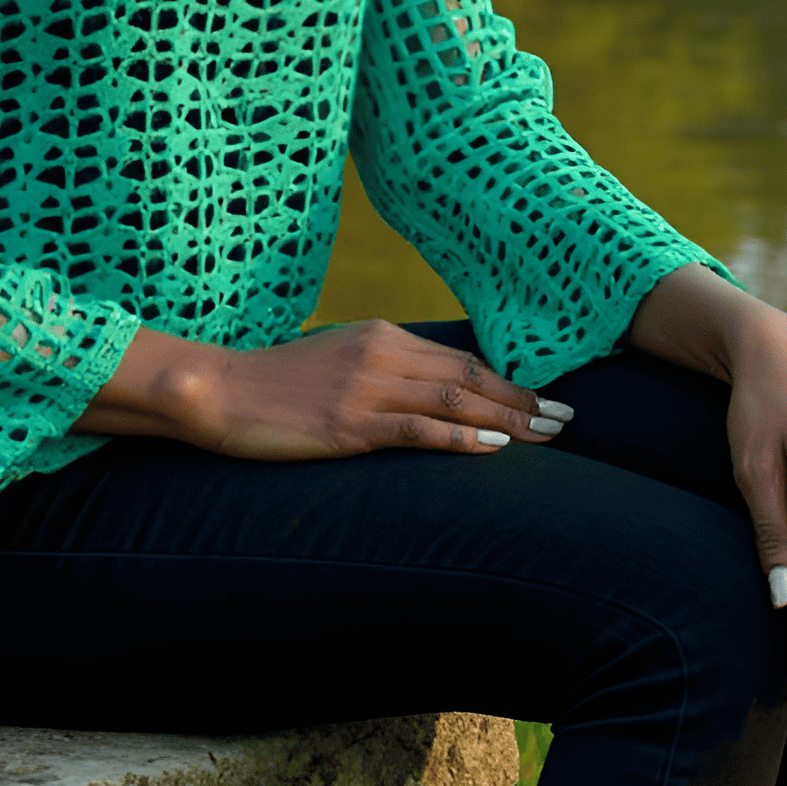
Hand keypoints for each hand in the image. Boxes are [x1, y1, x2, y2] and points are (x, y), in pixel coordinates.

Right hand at [75, 320, 573, 459]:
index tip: (544, 395)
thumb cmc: (273, 382)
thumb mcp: (334, 361)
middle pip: (469, 377)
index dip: (507, 379)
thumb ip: (378, 368)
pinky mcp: (349, 424)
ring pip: (455, 401)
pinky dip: (461, 439)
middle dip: (524, 399)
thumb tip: (422, 389)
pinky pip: (417, 431)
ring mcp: (366, 388)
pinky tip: (493, 450)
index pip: (459, 358)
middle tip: (568, 418)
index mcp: (379, 335)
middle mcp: (381, 354)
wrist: (218, 390)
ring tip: (550, 436)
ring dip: (509, 420)